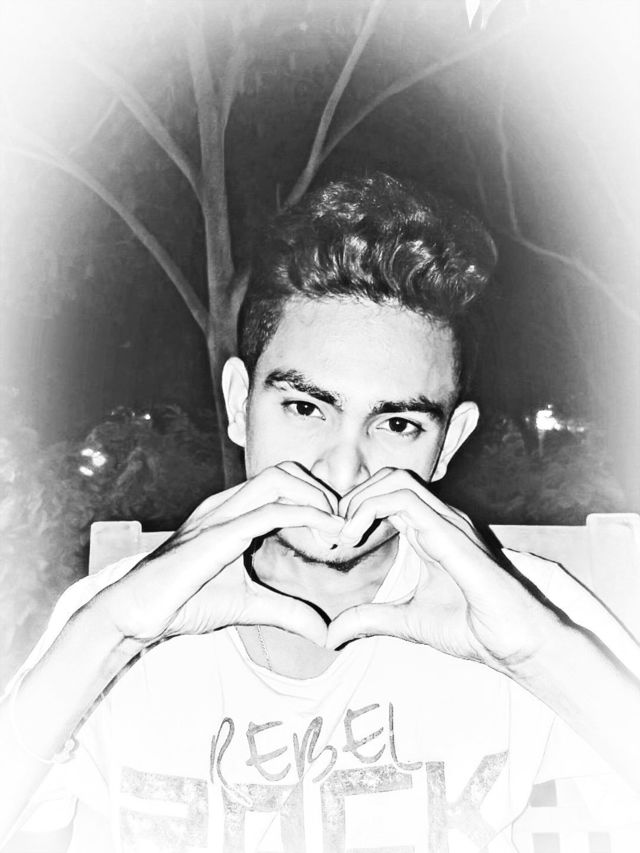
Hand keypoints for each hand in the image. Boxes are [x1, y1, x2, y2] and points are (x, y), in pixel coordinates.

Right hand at [93, 462, 343, 647]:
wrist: (136, 612)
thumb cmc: (182, 602)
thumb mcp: (247, 606)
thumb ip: (286, 612)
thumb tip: (323, 633)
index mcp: (231, 512)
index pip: (282, 484)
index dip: (316, 500)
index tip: (339, 531)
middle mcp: (227, 504)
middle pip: (286, 471)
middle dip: (322, 492)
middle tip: (343, 527)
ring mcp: (222, 513)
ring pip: (282, 479)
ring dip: (319, 499)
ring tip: (338, 530)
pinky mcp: (220, 533)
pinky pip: (272, 511)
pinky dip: (309, 517)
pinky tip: (327, 536)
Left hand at [327, 469, 555, 671]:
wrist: (514, 644)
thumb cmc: (474, 629)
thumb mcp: (407, 622)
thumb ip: (370, 620)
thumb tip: (332, 636)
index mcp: (431, 531)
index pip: (387, 495)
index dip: (354, 510)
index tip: (333, 541)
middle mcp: (440, 518)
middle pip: (388, 477)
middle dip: (352, 498)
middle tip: (331, 534)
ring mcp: (448, 521)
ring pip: (394, 479)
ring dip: (358, 501)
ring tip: (342, 536)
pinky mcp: (449, 531)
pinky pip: (402, 499)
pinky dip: (368, 510)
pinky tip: (353, 538)